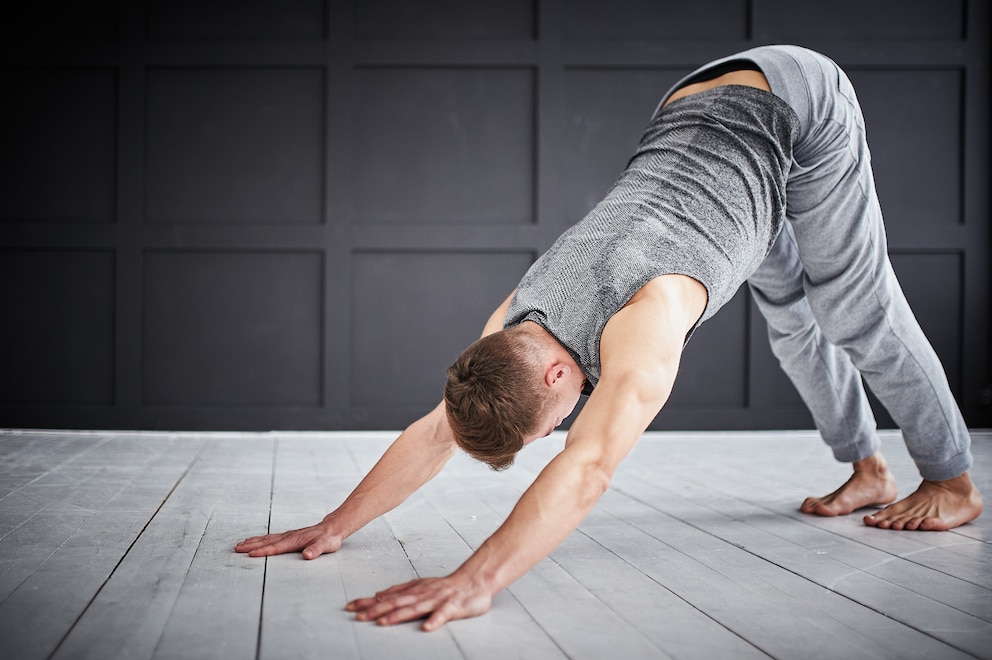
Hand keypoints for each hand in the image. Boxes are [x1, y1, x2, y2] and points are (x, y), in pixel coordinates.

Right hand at [235, 523, 342, 558]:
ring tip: (240, 544)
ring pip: (267, 539)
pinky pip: (271, 538)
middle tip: (237, 549)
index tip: (250, 554)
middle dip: (251, 545)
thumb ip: (316, 550)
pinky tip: (255, 541)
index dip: (263, 551)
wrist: (332, 528)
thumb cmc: (328, 539)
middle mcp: (288, 536)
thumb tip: (307, 555)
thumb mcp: (325, 546)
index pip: (276, 547)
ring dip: (253, 542)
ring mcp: (288, 535)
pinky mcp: (289, 536)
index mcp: (294, 540)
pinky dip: (260, 539)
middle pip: (266, 542)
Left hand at [346, 575, 492, 631]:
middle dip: (376, 610)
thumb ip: (399, 590)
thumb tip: (378, 594)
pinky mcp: (452, 607)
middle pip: (396, 603)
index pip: (386, 597)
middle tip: (358, 617)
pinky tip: (426, 628)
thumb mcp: (420, 585)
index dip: (367, 602)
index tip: (349, 607)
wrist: (474, 580)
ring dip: (398, 615)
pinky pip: (443, 615)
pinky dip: (434, 620)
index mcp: (413, 590)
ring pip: (415, 608)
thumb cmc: (447, 586)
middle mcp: (422, 594)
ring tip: (383, 623)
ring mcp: (436, 600)